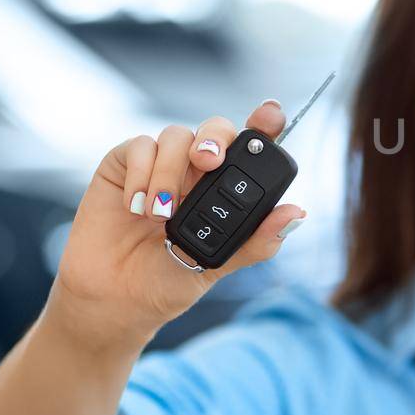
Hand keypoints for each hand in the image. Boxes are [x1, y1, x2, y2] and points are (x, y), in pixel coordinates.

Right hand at [48, 99, 306, 347]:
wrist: (117, 299)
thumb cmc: (169, 280)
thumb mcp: (217, 264)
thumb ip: (256, 240)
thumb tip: (297, 213)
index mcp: (227, 188)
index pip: (252, 147)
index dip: (265, 124)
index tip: (272, 114)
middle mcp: (197, 170)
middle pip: (215, 129)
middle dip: (214, 138)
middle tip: (208, 162)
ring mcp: (161, 165)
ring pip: (176, 136)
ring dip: (170, 173)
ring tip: (161, 216)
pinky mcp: (123, 166)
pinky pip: (138, 147)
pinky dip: (140, 174)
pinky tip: (136, 207)